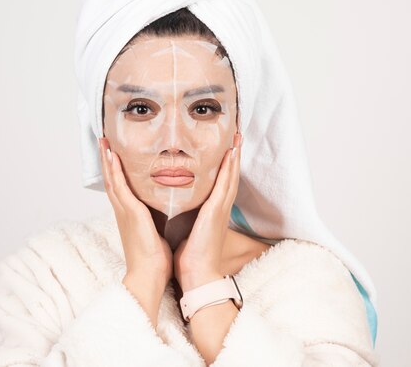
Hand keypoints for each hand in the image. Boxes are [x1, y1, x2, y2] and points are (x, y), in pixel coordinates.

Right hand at [98, 137, 172, 286]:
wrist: (148, 276)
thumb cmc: (155, 260)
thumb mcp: (158, 233)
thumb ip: (160, 220)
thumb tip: (171, 212)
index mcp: (130, 216)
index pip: (121, 188)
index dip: (116, 170)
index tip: (115, 154)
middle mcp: (124, 211)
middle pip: (112, 180)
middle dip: (108, 160)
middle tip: (105, 141)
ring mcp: (124, 211)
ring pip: (112, 179)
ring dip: (107, 159)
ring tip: (104, 141)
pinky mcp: (130, 212)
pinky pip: (119, 186)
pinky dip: (114, 170)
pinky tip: (112, 156)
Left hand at [174, 132, 242, 290]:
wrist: (196, 274)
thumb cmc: (190, 256)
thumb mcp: (187, 228)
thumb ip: (186, 215)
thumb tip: (174, 205)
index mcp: (213, 212)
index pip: (221, 183)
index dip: (225, 166)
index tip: (226, 148)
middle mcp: (220, 208)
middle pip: (230, 176)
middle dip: (233, 156)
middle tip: (236, 136)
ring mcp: (221, 209)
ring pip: (230, 177)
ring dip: (234, 157)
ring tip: (236, 139)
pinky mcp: (216, 212)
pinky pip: (225, 186)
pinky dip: (229, 169)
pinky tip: (231, 155)